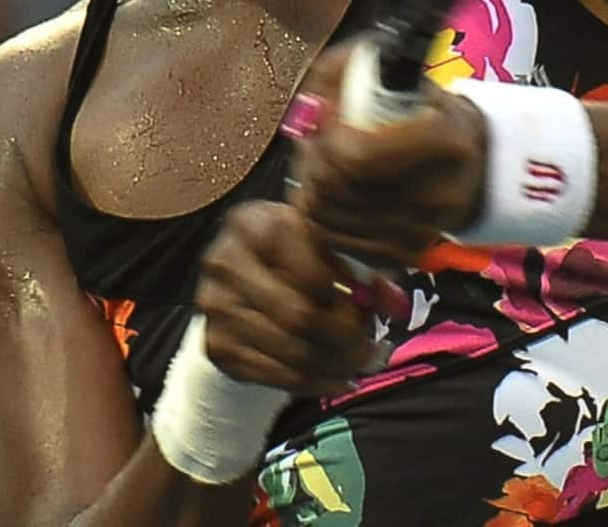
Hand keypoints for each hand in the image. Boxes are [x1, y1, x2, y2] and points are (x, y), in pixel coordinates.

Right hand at [195, 200, 388, 398]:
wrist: (241, 273)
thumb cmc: (293, 251)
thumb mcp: (321, 242)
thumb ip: (357, 266)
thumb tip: (391, 302)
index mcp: (254, 224)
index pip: (312, 273)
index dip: (348, 296)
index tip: (368, 304)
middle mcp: (225, 262)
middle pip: (301, 317)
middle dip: (346, 337)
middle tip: (371, 342)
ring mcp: (216, 307)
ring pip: (293, 354)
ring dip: (336, 365)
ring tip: (359, 359)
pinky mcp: (217, 346)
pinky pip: (278, 378)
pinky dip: (315, 383)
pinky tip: (336, 376)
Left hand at [288, 42, 487, 268]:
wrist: (469, 159)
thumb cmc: (425, 110)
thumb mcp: (394, 74)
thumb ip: (344, 73)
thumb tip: (313, 104)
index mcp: (444, 140)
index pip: (357, 154)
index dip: (328, 137)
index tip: (327, 121)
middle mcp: (440, 191)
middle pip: (338, 187)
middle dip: (312, 162)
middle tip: (315, 144)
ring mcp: (424, 229)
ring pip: (331, 218)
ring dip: (313, 190)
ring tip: (325, 166)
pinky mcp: (406, 253)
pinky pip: (341, 243)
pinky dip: (326, 220)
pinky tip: (337, 196)